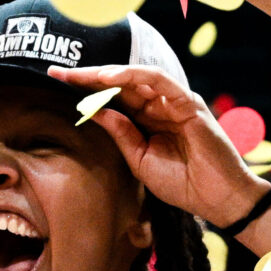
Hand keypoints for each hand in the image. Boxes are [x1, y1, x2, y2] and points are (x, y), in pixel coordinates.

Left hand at [50, 63, 264, 224]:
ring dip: (106, 73)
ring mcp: (174, 102)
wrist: (214, 198)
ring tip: (79, 74)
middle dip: (87, 77)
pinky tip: (109, 78)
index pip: (113, 98)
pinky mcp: (188, 102)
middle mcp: (160, 106)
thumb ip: (120, 133)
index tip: (56, 83)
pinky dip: (134, 76)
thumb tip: (93, 110)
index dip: (85, 90)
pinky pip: (159, 81)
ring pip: (137, 78)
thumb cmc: (182, 183)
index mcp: (148, 120)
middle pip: (120, 84)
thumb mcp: (139, 159)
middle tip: (56, 71)